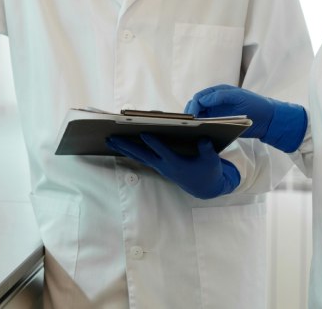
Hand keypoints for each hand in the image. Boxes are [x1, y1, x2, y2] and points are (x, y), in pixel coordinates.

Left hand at [106, 134, 239, 199]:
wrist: (204, 187)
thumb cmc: (208, 171)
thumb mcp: (212, 161)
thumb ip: (207, 150)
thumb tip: (204, 139)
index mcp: (176, 164)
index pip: (163, 152)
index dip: (154, 143)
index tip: (143, 134)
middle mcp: (164, 166)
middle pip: (142, 155)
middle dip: (127, 146)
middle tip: (111, 137)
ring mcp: (159, 166)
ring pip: (138, 156)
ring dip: (123, 148)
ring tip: (109, 140)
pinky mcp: (158, 165)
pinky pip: (141, 157)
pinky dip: (130, 151)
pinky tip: (120, 145)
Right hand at [185, 84, 306, 152]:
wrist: (270, 120)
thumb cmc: (256, 104)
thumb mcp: (238, 97)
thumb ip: (220, 96)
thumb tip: (201, 100)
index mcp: (218, 93)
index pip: (199, 97)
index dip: (193, 106)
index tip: (191, 117)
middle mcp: (214, 103)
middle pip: (195, 107)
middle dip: (190, 116)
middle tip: (186, 126)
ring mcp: (216, 114)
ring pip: (199, 118)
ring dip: (194, 124)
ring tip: (190, 133)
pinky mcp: (220, 124)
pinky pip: (207, 127)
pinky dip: (202, 131)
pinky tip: (200, 137)